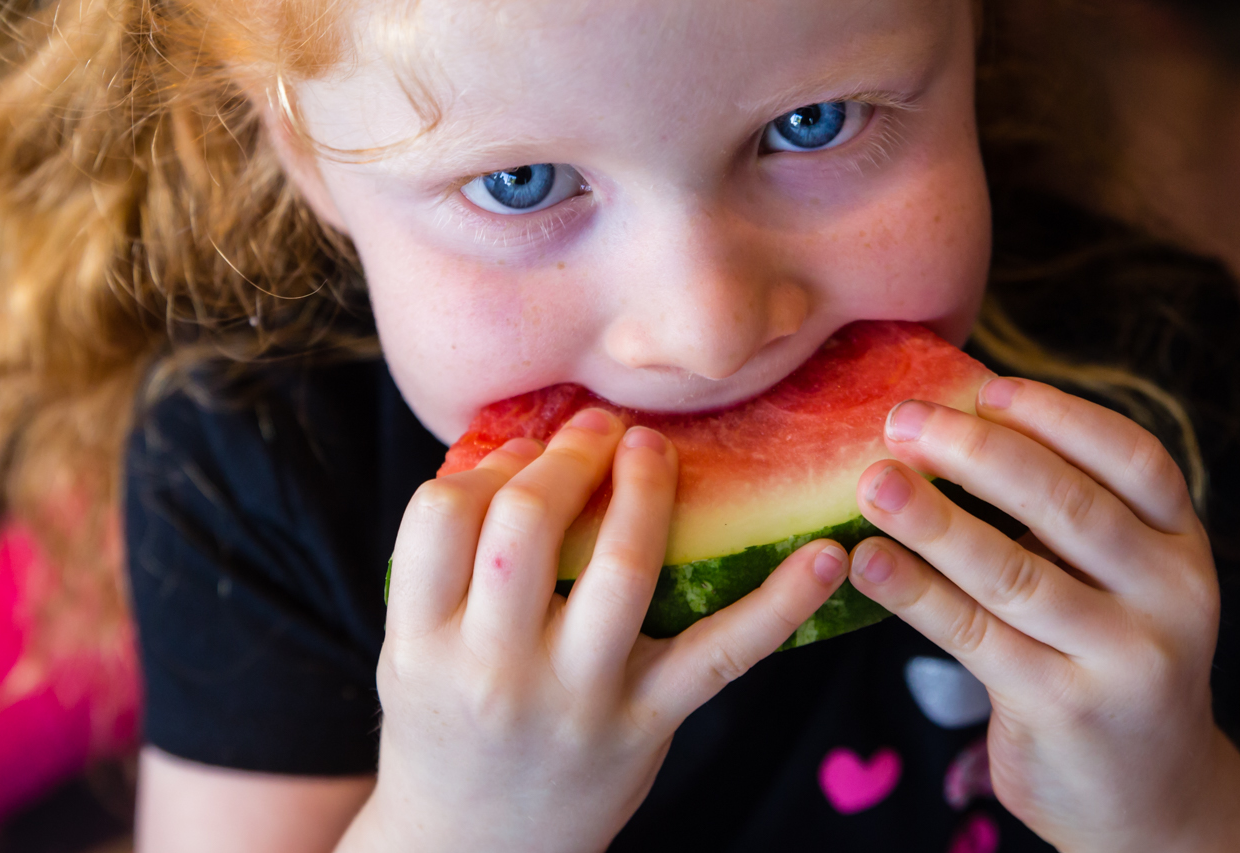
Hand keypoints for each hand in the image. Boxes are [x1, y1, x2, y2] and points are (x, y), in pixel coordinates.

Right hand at [345, 407, 847, 852]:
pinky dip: (781, 603)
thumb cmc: (448, 723)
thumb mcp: (414, 647)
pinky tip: (825, 556)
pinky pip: (722, 652)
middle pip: (527, 524)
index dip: (490, 464)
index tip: (521, 450)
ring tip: (651, 448)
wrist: (478, 849)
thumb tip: (513, 444)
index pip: (443, 515)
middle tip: (595, 427)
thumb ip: (447, 561)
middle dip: (568, 457)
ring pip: (620, 569)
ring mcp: (577, 698)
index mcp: (424, 642)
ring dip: (645, 490)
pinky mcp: (647, 722)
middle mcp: (496, 669)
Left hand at [846, 375, 1239, 852]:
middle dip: (978, 454)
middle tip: (903, 421)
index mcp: (1183, 546)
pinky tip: (869, 563)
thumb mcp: (1120, 581)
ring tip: (873, 483)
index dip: (1059, 415)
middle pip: (1070, 506)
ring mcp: (1124, 660)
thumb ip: (1066, 514)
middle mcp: (1171, 598)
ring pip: (1014, 572)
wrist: (1149, 797)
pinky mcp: (1064, 709)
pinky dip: (914, 593)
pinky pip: (975, 635)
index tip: (986, 386)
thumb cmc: (1106, 655)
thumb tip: (952, 418)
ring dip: (934, 520)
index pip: (1135, 460)